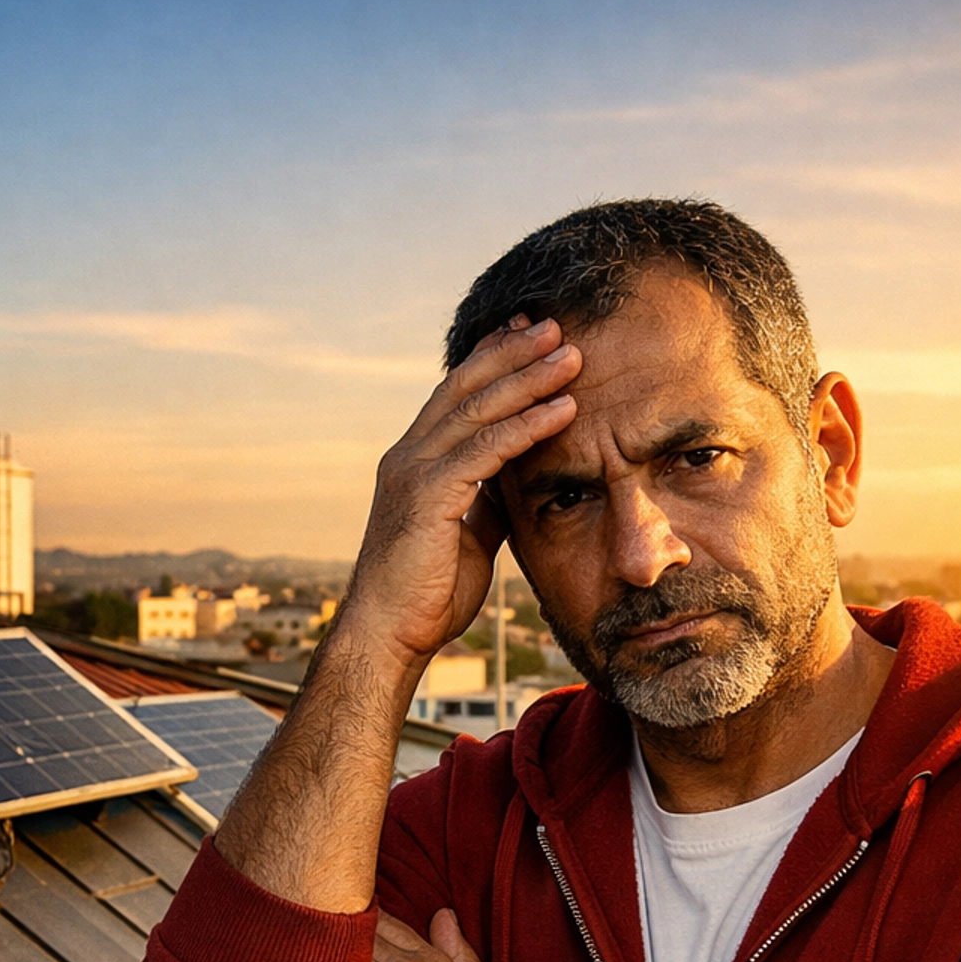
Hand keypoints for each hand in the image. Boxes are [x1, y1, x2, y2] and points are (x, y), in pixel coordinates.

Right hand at [337, 319, 579, 671]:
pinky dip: (527, 425)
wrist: (389, 636)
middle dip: (512, 353)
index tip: (528, 335)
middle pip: (465, 386)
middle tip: (555, 326)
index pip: (455, 395)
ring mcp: (414, 472)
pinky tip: (563, 410)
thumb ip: (485, 503)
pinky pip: (487, 448)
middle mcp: (408, 456)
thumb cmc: (425, 597)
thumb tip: (514, 485)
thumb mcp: (466, 538)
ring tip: (571, 356)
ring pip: (478, 408)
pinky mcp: (429, 495)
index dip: (491, 360)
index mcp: (414, 462)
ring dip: (528, 379)